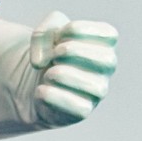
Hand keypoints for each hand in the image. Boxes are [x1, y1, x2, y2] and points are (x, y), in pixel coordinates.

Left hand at [29, 11, 117, 127]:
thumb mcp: (44, 32)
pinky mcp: (82, 110)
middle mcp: (107, 67)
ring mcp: (98, 90)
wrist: (34, 83)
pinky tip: (41, 90)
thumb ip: (43, 33)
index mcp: (105, 43)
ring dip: (62, 75)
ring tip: (48, 73)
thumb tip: (40, 63)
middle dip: (72, 51)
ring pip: (93, 86)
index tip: (60, 35)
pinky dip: (52, 96)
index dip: (77, 30)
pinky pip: (76, 107)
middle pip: (107, 60)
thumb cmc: (49, 53)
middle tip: (55, 54)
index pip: (107, 34)